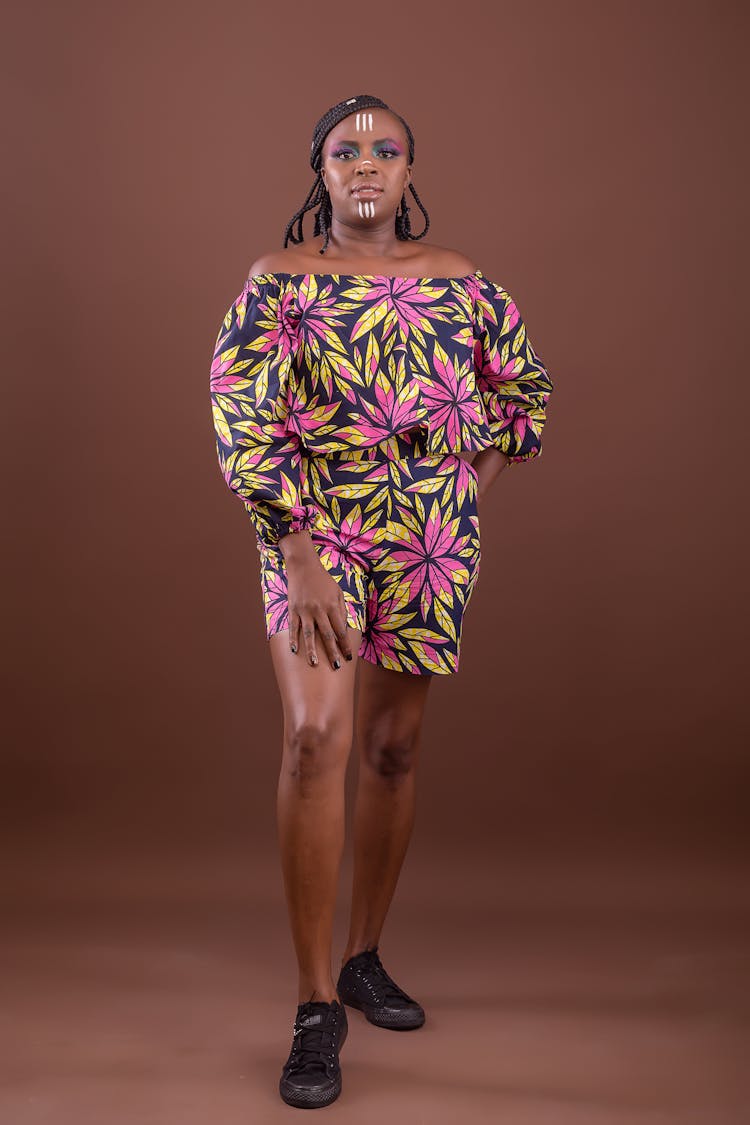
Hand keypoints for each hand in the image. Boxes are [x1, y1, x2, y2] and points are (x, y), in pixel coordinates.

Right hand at [279, 532, 351, 668]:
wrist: (304, 566)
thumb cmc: (323, 580)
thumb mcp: (337, 591)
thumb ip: (341, 609)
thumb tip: (343, 627)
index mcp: (332, 606)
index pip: (340, 630)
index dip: (344, 645)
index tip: (348, 657)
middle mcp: (319, 610)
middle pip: (327, 635)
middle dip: (332, 652)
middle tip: (336, 666)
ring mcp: (305, 610)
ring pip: (309, 634)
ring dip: (312, 650)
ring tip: (315, 663)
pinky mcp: (293, 609)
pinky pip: (294, 627)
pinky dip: (294, 639)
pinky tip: (295, 651)